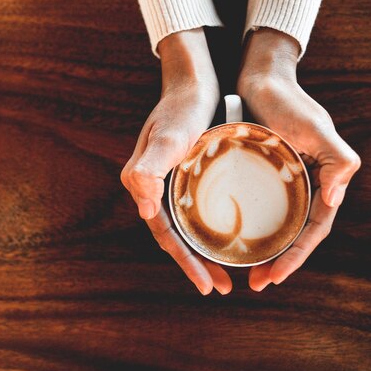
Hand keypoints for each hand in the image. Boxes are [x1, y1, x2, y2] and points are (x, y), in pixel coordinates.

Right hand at [121, 28, 231, 295]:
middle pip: (175, 238)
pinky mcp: (184, 176)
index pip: (165, 236)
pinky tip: (227, 237)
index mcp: (144, 186)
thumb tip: (143, 209)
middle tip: (223, 288)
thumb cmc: (182, 108)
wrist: (192, 81)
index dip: (186, 264)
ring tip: (227, 274)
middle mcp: (153, 189)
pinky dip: (209, 230)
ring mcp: (168, 183)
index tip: (208, 286)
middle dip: (196, 266)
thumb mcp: (170, 137)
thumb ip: (148, 169)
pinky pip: (194, 212)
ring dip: (203, 253)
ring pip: (186, 228)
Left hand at [237, 28, 360, 290]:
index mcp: (323, 181)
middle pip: (295, 234)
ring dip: (265, 251)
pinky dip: (249, 227)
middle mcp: (305, 185)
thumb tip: (335, 201)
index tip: (272, 277)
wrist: (258, 76)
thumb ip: (339, 162)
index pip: (314, 230)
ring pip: (277, 225)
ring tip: (244, 272)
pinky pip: (258, 208)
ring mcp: (282, 182)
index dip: (296, 257)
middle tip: (255, 283)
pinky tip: (232, 240)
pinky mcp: (261, 175)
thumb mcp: (316, 130)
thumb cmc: (288, 101)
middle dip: (280, 262)